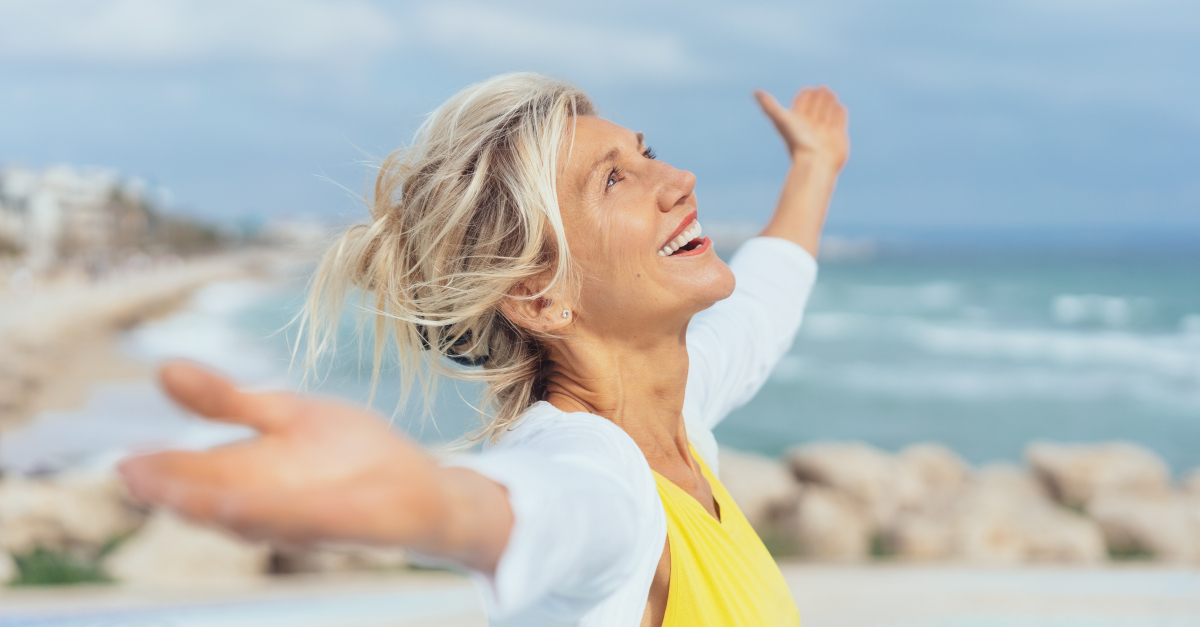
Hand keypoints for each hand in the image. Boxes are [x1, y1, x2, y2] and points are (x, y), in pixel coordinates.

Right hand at [118, 362, 509, 570]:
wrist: (420, 486)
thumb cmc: (350, 453)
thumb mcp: (284, 412)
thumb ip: (227, 400)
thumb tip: (162, 369)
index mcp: (249, 475)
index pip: (194, 474)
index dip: (161, 472)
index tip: (125, 463)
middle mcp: (267, 504)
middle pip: (212, 501)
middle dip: (176, 493)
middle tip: (135, 478)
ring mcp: (303, 518)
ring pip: (250, 518)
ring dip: (212, 508)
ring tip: (174, 495)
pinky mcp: (344, 525)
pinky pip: (302, 522)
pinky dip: (272, 515)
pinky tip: (241, 508)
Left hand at [754, 86, 848, 170]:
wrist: (815, 164)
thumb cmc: (797, 143)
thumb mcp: (781, 120)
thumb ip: (769, 106)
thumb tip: (755, 92)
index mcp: (796, 122)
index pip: (800, 105)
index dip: (804, 97)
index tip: (807, 90)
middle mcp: (810, 126)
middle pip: (814, 108)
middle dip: (818, 98)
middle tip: (822, 89)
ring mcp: (824, 131)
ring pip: (826, 113)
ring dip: (828, 103)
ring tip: (830, 94)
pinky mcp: (837, 136)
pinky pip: (838, 121)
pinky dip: (839, 113)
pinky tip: (839, 108)